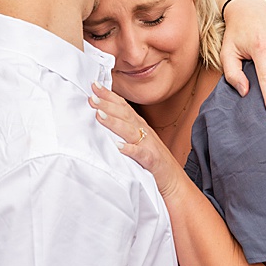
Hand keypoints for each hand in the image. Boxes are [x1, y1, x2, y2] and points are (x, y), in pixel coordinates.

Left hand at [90, 82, 185, 196]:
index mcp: (139, 126)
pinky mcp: (152, 162)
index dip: (109, 95)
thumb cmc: (152, 161)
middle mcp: (143, 132)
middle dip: (107, 104)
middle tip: (91, 96)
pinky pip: (141, 155)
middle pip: (124, 114)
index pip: (123, 106)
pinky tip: (119, 147)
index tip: (94, 85)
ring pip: (130, 131)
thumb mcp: (137, 140)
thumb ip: (122, 129)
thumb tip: (100, 117)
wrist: (173, 180)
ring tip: (99, 115)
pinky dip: (130, 150)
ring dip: (114, 122)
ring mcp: (148, 146)